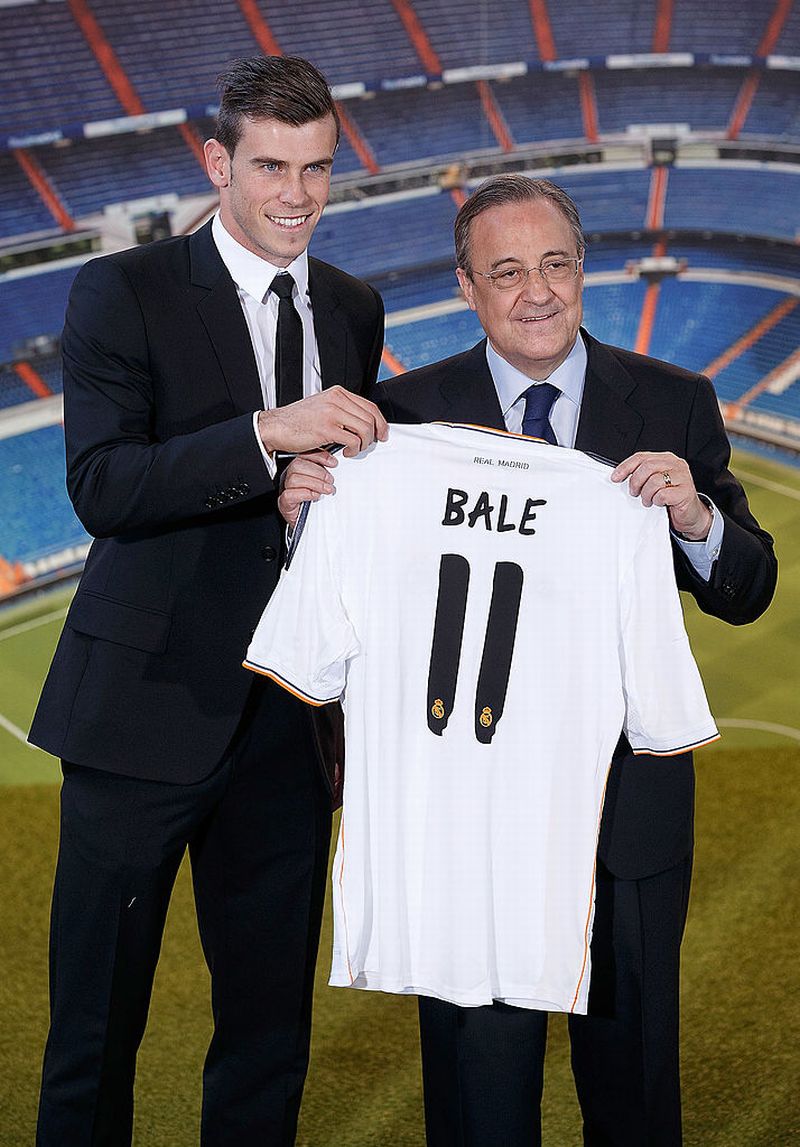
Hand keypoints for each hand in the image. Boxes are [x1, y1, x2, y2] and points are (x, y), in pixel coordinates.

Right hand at [258, 387, 387, 458]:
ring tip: (355, 449)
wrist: (276, 426)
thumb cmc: (297, 421)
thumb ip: (341, 411)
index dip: (380, 421)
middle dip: (375, 434)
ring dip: (363, 443)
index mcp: (337, 393)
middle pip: (370, 417)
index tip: (381, 432)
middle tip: (371, 444)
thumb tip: (361, 422)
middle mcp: (336, 400)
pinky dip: (354, 449)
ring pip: (365, 428)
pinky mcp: (326, 428)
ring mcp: (331, 413)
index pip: (369, 405)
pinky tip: (346, 452)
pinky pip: (353, 440)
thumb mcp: (323, 408)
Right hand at [278, 451, 337, 527]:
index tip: (334, 463)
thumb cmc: (317, 505)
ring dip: (314, 483)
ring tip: (327, 490)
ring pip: (294, 478)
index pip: (305, 455)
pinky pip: (290, 494)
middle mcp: (290, 477)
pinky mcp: (284, 504)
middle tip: (331, 481)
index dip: (319, 456)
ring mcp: (285, 490)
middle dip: (318, 472)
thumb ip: (326, 474)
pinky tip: (316, 496)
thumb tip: (336, 465)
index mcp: (299, 470)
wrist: (311, 525)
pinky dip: (305, 493)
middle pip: (297, 464)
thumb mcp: (324, 485)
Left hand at [611, 452, 711, 539]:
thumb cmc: (671, 498)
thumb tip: (619, 476)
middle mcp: (676, 465)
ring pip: (654, 481)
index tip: (615, 477)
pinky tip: (659, 503)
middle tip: (634, 493)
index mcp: (667, 459)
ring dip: (646, 494)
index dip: (625, 467)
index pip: (641, 457)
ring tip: (648, 500)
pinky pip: (662, 494)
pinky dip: (657, 501)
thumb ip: (643, 475)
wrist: (691, 515)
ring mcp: (683, 477)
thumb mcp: (655, 483)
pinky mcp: (686, 492)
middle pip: (647, 467)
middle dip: (636, 482)